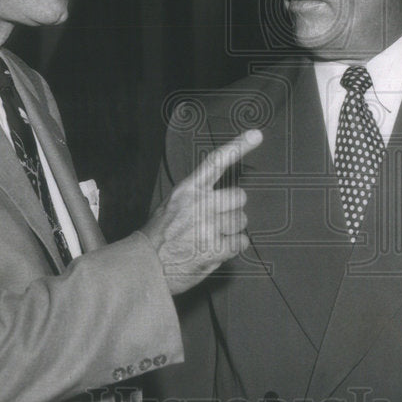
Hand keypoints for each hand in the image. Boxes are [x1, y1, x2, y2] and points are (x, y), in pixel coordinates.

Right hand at [142, 129, 261, 294]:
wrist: (143, 267)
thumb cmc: (158, 236)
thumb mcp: (171, 206)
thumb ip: (196, 197)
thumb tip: (223, 197)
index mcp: (187, 190)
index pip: (216, 162)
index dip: (238, 146)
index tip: (257, 135)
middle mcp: (199, 204)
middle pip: (239, 197)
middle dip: (233, 209)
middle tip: (218, 220)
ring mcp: (208, 226)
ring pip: (241, 221)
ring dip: (232, 229)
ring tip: (211, 237)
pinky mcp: (214, 248)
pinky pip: (241, 242)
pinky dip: (233, 247)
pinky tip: (216, 249)